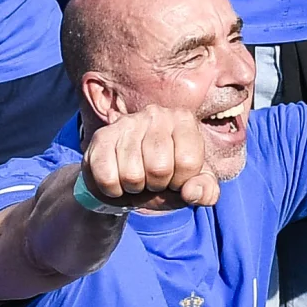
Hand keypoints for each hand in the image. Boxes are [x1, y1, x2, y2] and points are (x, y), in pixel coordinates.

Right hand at [79, 107, 228, 212]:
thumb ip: (205, 191)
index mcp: (184, 120)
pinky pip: (108, 178)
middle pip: (159, 168)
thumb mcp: (191, 187)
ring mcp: (127, 123)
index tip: (176, 177)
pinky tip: (117, 179)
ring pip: (132, 175)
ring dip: (134, 188)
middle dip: (156, 185)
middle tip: (153, 179)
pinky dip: (113, 189)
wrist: (127, 182)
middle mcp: (157, 114)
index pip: (189, 162)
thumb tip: (192, 192)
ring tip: (136, 177)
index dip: (181, 181)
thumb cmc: (166, 179)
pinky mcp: (101, 137)